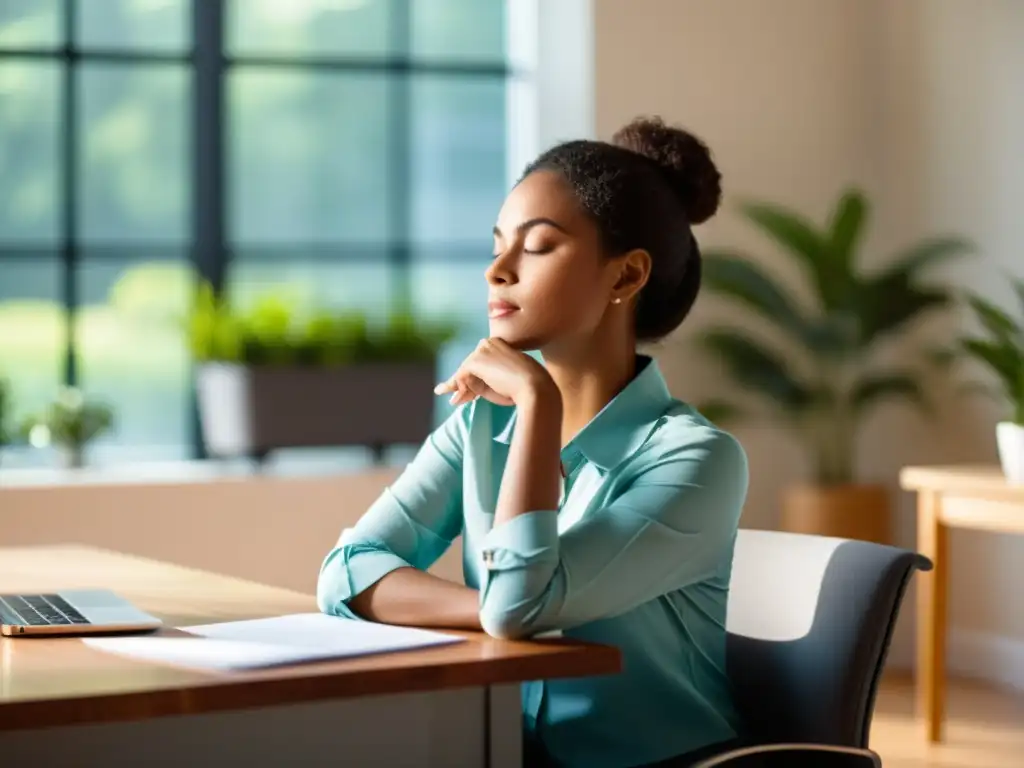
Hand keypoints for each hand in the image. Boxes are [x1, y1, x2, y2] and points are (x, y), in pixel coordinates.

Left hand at [433, 338, 557, 407]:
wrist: (535, 389)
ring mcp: (482, 350)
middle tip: (458, 401)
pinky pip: (461, 375)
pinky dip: (459, 387)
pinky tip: (461, 399)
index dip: (473, 379)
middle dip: (463, 384)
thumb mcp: (498, 385)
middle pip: (470, 365)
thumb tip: (455, 396)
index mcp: (499, 345)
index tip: (470, 396)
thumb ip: (479, 384)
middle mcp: (489, 343)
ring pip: (465, 370)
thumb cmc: (522, 389)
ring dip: (460, 387)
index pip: (480, 362)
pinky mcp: (477, 360)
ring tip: (456, 401)